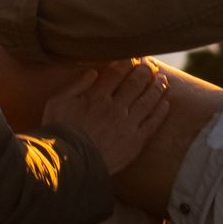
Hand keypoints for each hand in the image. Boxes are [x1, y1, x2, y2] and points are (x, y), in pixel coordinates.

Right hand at [40, 60, 169, 171]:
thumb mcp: (56, 103)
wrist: (68, 166)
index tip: (134, 57)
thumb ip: (76, 86)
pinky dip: (161, 112)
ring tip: (164, 80)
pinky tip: (166, 104)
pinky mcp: (134, 142)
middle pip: (136, 83)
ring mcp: (127, 125)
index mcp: (96, 96)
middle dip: (146, 71)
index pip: (117, 72)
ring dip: (157, 87)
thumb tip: (94, 72)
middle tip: (152, 65)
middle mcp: (115, 107)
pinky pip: (152, 124)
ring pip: (148, 101)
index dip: (128, 62)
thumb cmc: (58, 133)